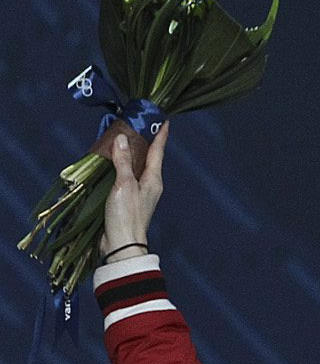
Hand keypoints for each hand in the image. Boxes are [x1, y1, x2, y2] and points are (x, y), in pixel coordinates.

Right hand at [98, 122, 168, 262]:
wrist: (121, 244)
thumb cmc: (126, 215)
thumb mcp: (124, 185)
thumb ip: (123, 162)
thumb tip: (122, 139)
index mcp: (154, 179)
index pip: (158, 151)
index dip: (160, 135)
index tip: (164, 120)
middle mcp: (149, 184)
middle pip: (148, 157)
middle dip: (143, 140)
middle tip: (138, 122)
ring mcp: (139, 192)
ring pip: (135, 166)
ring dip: (130, 152)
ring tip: (123, 136)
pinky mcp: (127, 199)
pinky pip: (125, 175)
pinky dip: (120, 165)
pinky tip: (111, 161)